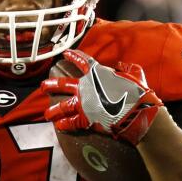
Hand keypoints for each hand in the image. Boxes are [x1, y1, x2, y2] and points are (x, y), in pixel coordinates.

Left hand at [41, 50, 162, 145]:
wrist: (138, 112)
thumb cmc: (139, 92)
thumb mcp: (136, 74)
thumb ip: (127, 68)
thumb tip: (120, 66)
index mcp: (98, 73)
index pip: (83, 61)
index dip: (74, 56)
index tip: (66, 53)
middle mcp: (86, 87)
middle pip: (64, 84)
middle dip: (52, 84)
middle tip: (43, 86)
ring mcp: (84, 103)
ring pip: (63, 105)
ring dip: (54, 109)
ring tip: (46, 114)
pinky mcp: (86, 118)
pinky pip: (72, 121)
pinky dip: (65, 124)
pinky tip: (58, 126)